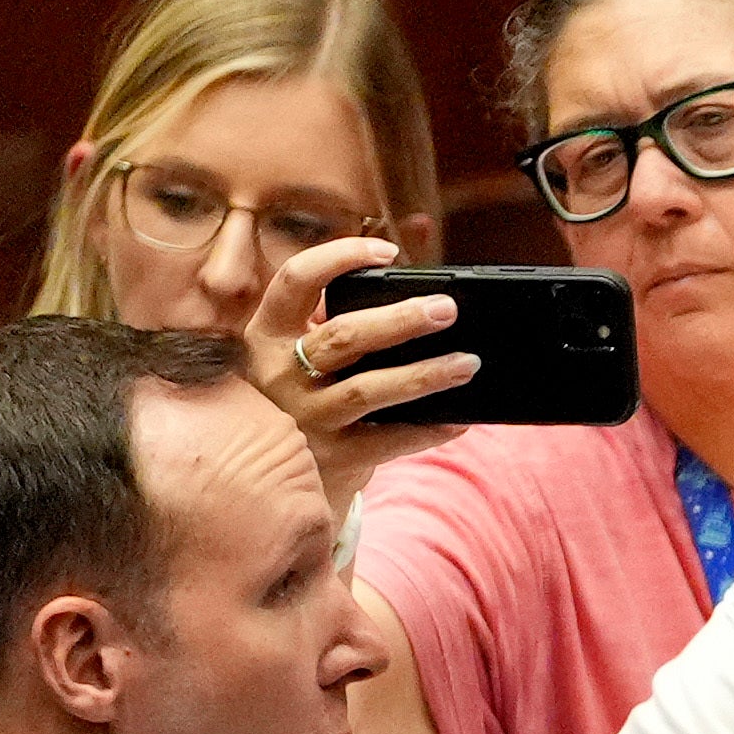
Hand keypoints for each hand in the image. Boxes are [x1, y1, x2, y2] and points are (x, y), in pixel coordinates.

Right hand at [247, 234, 472, 505]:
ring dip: (425, 375)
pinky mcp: (331, 458)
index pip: (296, 279)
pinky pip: (388, 441)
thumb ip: (345, 316)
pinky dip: (428, 429)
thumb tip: (420, 257)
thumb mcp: (305, 355)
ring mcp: (303, 418)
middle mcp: (278, 373)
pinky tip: (460, 419)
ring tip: (467, 364)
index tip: (389, 252)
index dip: (340, 257)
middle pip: (344, 335)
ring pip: (369, 390)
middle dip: (401, 320)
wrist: (282, 481)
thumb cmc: (308, 399)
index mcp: (266, 334)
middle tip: (448, 310)